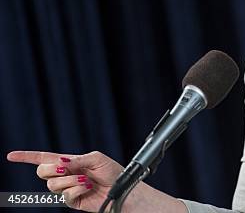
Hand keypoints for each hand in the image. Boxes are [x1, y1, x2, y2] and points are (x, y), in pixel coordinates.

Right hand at [7, 150, 186, 211]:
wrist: (122, 189)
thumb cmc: (113, 171)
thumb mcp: (95, 158)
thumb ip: (76, 159)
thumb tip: (61, 162)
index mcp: (69, 161)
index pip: (44, 158)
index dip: (26, 157)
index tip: (11, 156)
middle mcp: (65, 175)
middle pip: (42, 171)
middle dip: (53, 169)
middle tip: (68, 168)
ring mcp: (66, 188)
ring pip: (52, 184)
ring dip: (69, 180)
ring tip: (85, 180)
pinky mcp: (70, 201)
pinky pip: (64, 195)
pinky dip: (75, 189)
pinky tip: (86, 188)